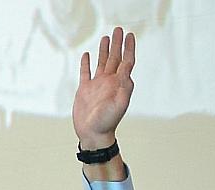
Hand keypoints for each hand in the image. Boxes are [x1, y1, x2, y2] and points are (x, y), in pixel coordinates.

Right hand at [73, 27, 134, 149]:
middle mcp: (109, 81)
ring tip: (106, 38)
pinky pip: (86, 73)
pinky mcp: (85, 90)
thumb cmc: (107, 122)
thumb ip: (124, 87)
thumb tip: (127, 70)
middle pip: (115, 57)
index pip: (126, 60)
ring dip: (105, 50)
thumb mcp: (119, 104)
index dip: (129, 47)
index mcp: (119, 83)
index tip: (130, 35)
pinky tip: (86, 55)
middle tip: (118, 30)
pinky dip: (86, 63)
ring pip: (102, 62)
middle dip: (117, 43)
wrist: (93, 134)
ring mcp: (97, 85)